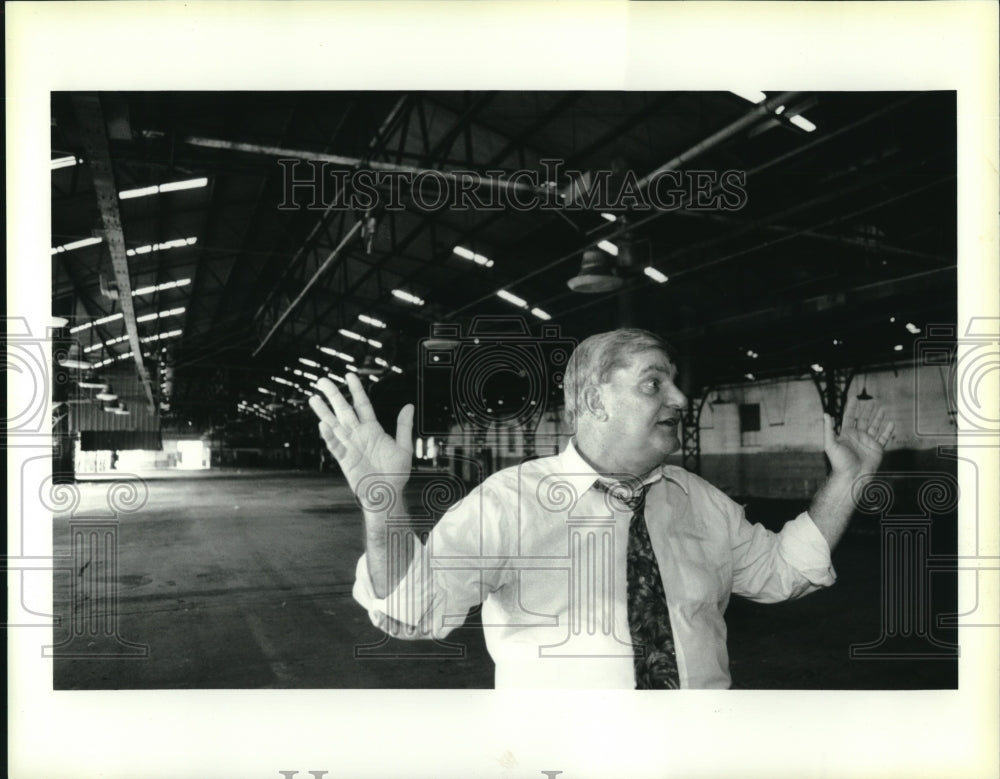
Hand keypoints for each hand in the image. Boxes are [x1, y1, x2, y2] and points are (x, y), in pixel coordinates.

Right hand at [309, 373, 413, 494]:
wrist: (387, 494)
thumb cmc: (396, 473)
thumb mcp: (404, 448)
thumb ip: (404, 427)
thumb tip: (409, 405)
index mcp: (373, 429)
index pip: (362, 405)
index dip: (356, 390)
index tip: (349, 375)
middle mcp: (359, 434)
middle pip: (344, 410)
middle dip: (334, 395)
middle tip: (323, 380)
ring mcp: (350, 446)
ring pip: (334, 425)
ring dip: (324, 412)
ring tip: (313, 398)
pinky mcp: (345, 459)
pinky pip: (335, 445)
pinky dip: (329, 436)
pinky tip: (322, 424)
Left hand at [823, 394, 894, 477]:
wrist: (851, 477)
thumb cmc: (839, 462)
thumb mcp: (830, 444)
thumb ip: (828, 429)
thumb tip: (826, 414)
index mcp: (846, 434)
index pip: (849, 417)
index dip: (852, 407)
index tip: (854, 398)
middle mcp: (857, 436)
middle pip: (863, 420)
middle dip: (866, 410)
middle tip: (870, 401)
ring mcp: (868, 442)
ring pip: (874, 426)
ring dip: (878, 417)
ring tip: (882, 408)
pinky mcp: (877, 449)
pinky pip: (884, 437)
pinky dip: (888, 430)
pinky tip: (891, 423)